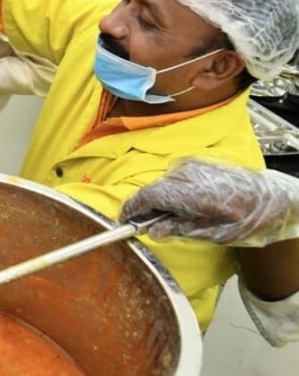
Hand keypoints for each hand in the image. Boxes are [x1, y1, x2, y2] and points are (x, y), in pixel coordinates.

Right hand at [119, 159, 298, 246]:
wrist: (272, 196)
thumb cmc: (248, 217)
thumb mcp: (215, 233)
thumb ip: (180, 230)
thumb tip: (154, 231)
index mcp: (188, 193)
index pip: (147, 197)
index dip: (131, 209)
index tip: (124, 221)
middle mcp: (185, 175)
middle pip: (153, 190)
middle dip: (146, 208)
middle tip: (149, 226)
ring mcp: (190, 167)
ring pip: (163, 184)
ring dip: (161, 200)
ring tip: (173, 218)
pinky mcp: (196, 164)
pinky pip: (174, 178)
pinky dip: (172, 191)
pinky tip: (185, 205)